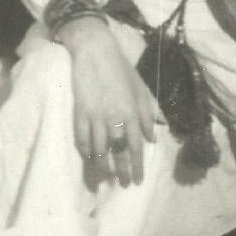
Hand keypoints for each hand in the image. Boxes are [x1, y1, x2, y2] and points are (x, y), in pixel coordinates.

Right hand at [55, 16, 161, 186]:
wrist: (94, 50)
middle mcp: (115, 117)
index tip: (137, 180)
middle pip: (119, 152)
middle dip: (121, 171)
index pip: (136, 146)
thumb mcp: (140, 87)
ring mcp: (96, 116)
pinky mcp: (80, 112)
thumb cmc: (120, 67)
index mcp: (132, 112)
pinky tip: (89, 159)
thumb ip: (149, 111)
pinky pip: (82, 138)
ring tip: (106, 178)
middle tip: (123, 185)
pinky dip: (86, 151)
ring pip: (99, 149)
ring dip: (103, 166)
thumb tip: (156, 134)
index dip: (137, 165)